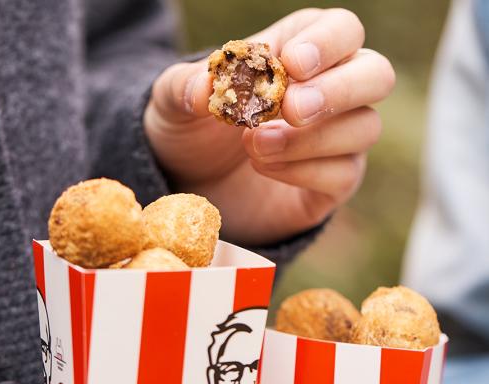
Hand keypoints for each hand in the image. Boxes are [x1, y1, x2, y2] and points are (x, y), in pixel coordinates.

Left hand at [144, 8, 394, 245]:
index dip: (327, 43)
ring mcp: (336, 139)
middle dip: (339, 90)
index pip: (342, 30)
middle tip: (293, 109)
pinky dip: (305, 171)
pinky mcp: (333, 181)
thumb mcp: (175, 104)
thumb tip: (204, 91)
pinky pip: (344, 174)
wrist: (198, 183)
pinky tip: (264, 167)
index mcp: (300, 53)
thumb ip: (185, 88)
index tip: (292, 65)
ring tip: (255, 146)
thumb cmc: (194, 131)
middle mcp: (329, 92)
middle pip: (377, 74)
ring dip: (310, 139)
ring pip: (365, 127)